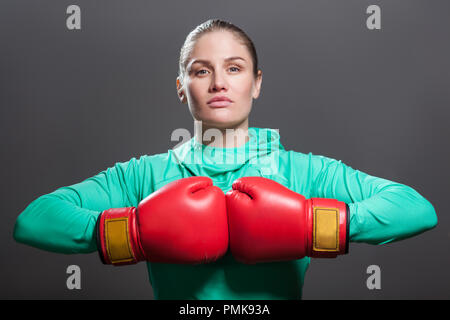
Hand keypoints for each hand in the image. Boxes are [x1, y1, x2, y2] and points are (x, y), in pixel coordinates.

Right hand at [96, 176, 228, 265]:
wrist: (141, 235)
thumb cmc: (160, 207)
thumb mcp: (181, 185)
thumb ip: (203, 182)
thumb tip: (214, 187)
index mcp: (216, 208)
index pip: (216, 195)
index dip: (198, 194)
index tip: (185, 201)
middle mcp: (220, 229)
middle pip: (219, 212)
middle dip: (204, 209)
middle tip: (184, 213)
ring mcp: (213, 246)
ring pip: (215, 228)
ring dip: (203, 224)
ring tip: (184, 224)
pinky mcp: (205, 258)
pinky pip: (208, 243)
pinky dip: (198, 238)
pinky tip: (185, 235)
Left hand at [225, 177, 348, 263]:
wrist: (307, 229)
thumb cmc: (286, 206)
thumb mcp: (262, 186)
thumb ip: (241, 183)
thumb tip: (231, 188)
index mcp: (235, 216)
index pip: (229, 198)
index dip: (245, 194)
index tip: (261, 200)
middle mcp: (233, 236)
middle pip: (229, 215)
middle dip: (242, 209)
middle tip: (264, 210)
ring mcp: (240, 249)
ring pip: (234, 228)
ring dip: (245, 222)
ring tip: (264, 220)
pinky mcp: (248, 257)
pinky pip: (240, 240)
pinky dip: (249, 234)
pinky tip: (263, 230)